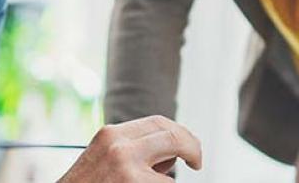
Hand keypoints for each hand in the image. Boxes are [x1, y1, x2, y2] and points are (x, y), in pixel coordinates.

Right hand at [58, 115, 202, 181]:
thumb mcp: (102, 160)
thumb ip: (132, 151)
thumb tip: (172, 155)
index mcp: (110, 135)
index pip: (158, 122)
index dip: (179, 133)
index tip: (188, 146)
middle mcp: (119, 146)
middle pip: (173, 135)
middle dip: (192, 147)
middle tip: (197, 162)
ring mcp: (127, 169)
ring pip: (172, 168)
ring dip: (169, 180)